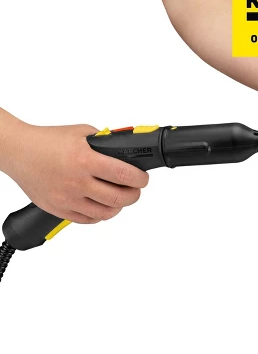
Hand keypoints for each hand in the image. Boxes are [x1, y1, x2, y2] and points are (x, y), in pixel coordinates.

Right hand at [1, 122, 148, 222]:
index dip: (140, 179)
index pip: (123, 174)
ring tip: (119, 197)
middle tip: (135, 189)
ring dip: (118, 206)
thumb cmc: (48, 141)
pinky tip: (101, 204)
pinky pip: (87, 220)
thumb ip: (104, 143)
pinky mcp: (59, 209)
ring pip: (105, 213)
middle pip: (118, 198)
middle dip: (134, 195)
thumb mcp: (81, 133)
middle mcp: (77, 181)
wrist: (18, 152)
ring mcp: (67, 198)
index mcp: (84, 159)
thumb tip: (125, 151)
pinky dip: (100, 214)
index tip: (143, 179)